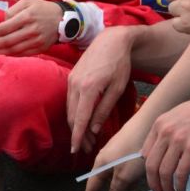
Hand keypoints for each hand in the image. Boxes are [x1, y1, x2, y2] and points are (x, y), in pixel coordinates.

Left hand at [0, 0, 60, 55]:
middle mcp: (31, 30)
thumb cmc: (42, 9)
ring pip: (13, 50)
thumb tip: (1, 22)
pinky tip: (1, 54)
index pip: (5, 27)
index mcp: (27, 17)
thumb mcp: (27, 3)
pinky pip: (22, 54)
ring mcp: (36, 41)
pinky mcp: (39, 49)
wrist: (63, 20)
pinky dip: (10, 55)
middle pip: (7, 41)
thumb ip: (12, 10)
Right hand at [67, 26, 137, 154]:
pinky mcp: (71, 77)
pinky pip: (70, 100)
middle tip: (86, 148)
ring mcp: (71, 80)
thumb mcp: (117, 88)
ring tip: (86, 137)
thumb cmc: (119, 63)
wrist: (111, 40)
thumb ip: (104, 109)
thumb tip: (95, 129)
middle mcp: (75, 84)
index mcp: (88, 88)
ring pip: (69, 109)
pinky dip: (75, 112)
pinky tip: (83, 120)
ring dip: (75, 124)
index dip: (77, 136)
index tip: (76, 150)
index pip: (79, 119)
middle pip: (72, 116)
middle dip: (78, 134)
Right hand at [83, 127, 145, 190]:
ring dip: (127, 180)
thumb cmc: (134, 151)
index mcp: (101, 164)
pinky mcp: (126, 147)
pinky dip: (133, 172)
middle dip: (115, 189)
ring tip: (140, 179)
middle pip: (106, 179)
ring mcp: (115, 151)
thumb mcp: (125, 175)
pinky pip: (126, 165)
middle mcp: (105, 156)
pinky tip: (143, 170)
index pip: (92, 185)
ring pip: (118, 173)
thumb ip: (116, 188)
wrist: (146, 125)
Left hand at [140, 74, 189, 190]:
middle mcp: (165, 132)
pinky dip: (180, 186)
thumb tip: (156, 154)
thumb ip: (164, 133)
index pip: (145, 155)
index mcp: (158, 124)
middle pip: (151, 166)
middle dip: (153, 184)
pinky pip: (181, 173)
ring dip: (167, 188)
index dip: (148, 172)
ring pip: (165, 172)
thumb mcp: (176, 117)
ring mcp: (179, 140)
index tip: (154, 181)